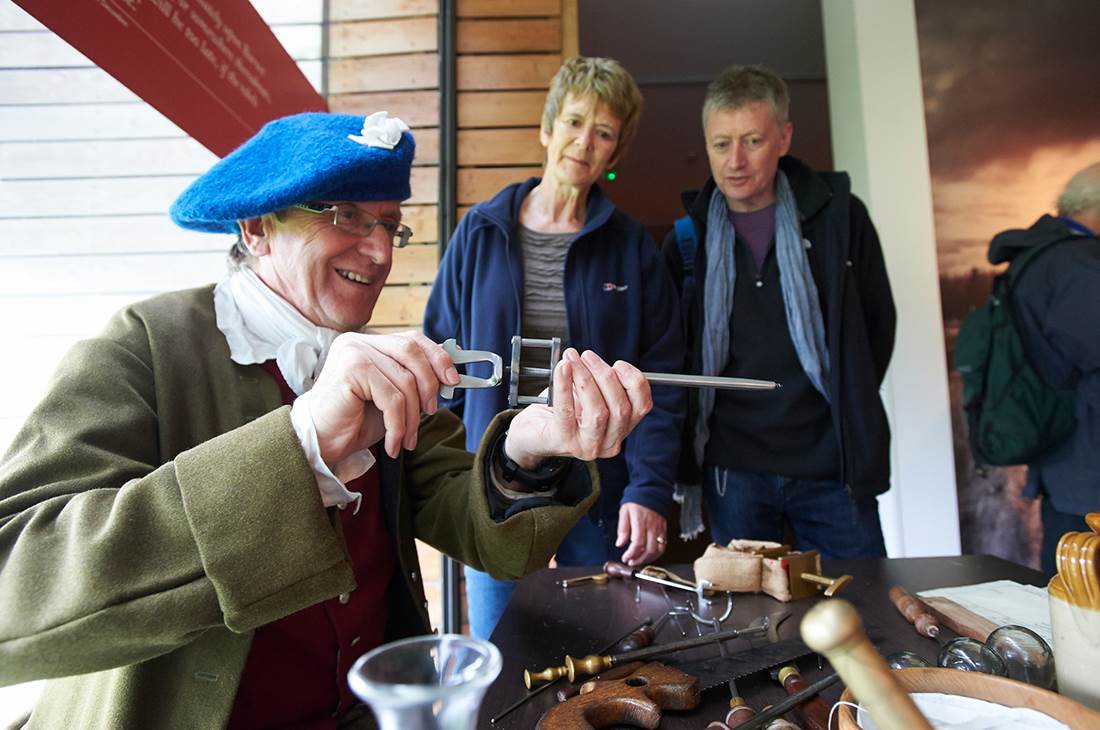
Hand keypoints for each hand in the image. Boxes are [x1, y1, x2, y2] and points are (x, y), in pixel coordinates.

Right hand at [300, 331, 459, 460]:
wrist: (319, 442)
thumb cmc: (354, 420)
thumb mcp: (391, 397)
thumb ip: (413, 381)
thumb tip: (449, 376)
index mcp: (370, 342)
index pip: (412, 339)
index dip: (437, 357)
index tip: (453, 379)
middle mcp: (359, 341)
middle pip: (412, 352)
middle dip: (430, 384)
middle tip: (432, 411)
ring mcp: (353, 352)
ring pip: (405, 381)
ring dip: (412, 416)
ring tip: (407, 439)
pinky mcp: (351, 370)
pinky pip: (392, 398)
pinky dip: (398, 426)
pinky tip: (393, 444)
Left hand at [504, 348, 651, 467]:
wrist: (533, 434)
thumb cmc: (562, 414)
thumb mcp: (590, 398)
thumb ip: (603, 384)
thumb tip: (600, 362)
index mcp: (621, 430)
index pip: (642, 406)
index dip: (635, 381)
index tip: (618, 364)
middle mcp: (609, 443)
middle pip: (620, 408)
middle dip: (604, 375)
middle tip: (587, 356)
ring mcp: (587, 446)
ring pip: (598, 411)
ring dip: (585, 378)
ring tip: (572, 359)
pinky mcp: (563, 442)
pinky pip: (566, 411)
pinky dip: (564, 385)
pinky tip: (562, 368)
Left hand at [616, 503, 667, 565]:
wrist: (651, 491)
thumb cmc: (637, 500)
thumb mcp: (624, 512)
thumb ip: (622, 529)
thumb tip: (620, 543)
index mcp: (640, 521)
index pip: (638, 543)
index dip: (631, 554)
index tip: (625, 557)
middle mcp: (652, 526)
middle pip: (649, 550)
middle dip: (639, 559)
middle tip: (631, 561)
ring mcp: (659, 528)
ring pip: (658, 550)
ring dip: (648, 559)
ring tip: (639, 560)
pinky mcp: (664, 529)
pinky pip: (663, 545)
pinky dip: (657, 554)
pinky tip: (649, 555)